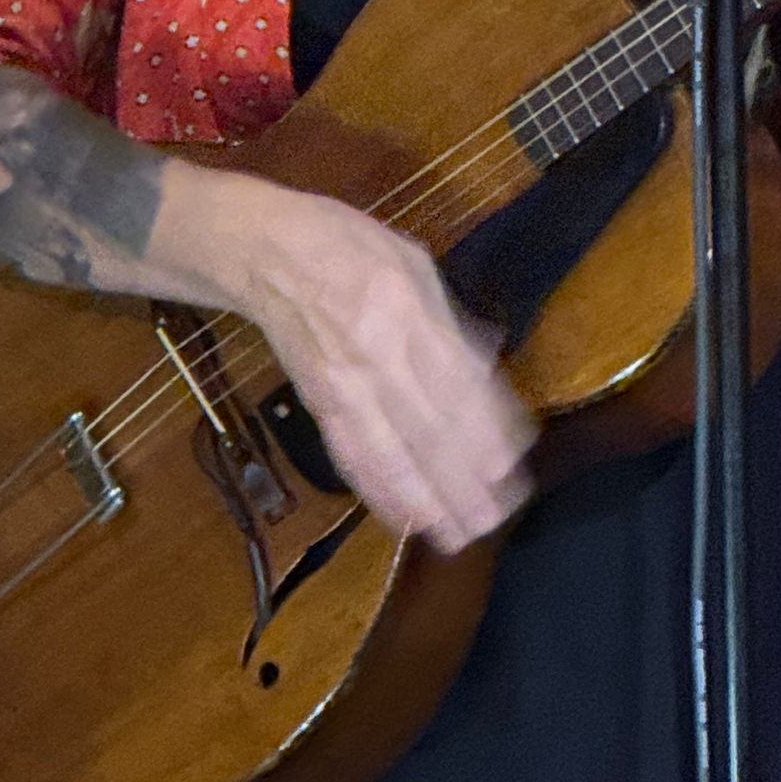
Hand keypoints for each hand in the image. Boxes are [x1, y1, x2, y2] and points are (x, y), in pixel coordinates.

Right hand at [169, 168, 535, 554]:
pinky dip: (377, 491)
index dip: (485, 432)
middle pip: (427, 430)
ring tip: (457, 535)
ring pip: (388, 454)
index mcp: (407, 311)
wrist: (268, 253)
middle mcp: (377, 355)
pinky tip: (402, 517)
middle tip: (493, 519)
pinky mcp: (317, 403)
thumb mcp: (413, 262)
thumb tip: (488, 367)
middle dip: (462, 482)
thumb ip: (451, 320)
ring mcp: (344, 385)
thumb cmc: (350, 246)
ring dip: (425, 501)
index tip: (512, 467)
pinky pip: (351, 453)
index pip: (456, 384)